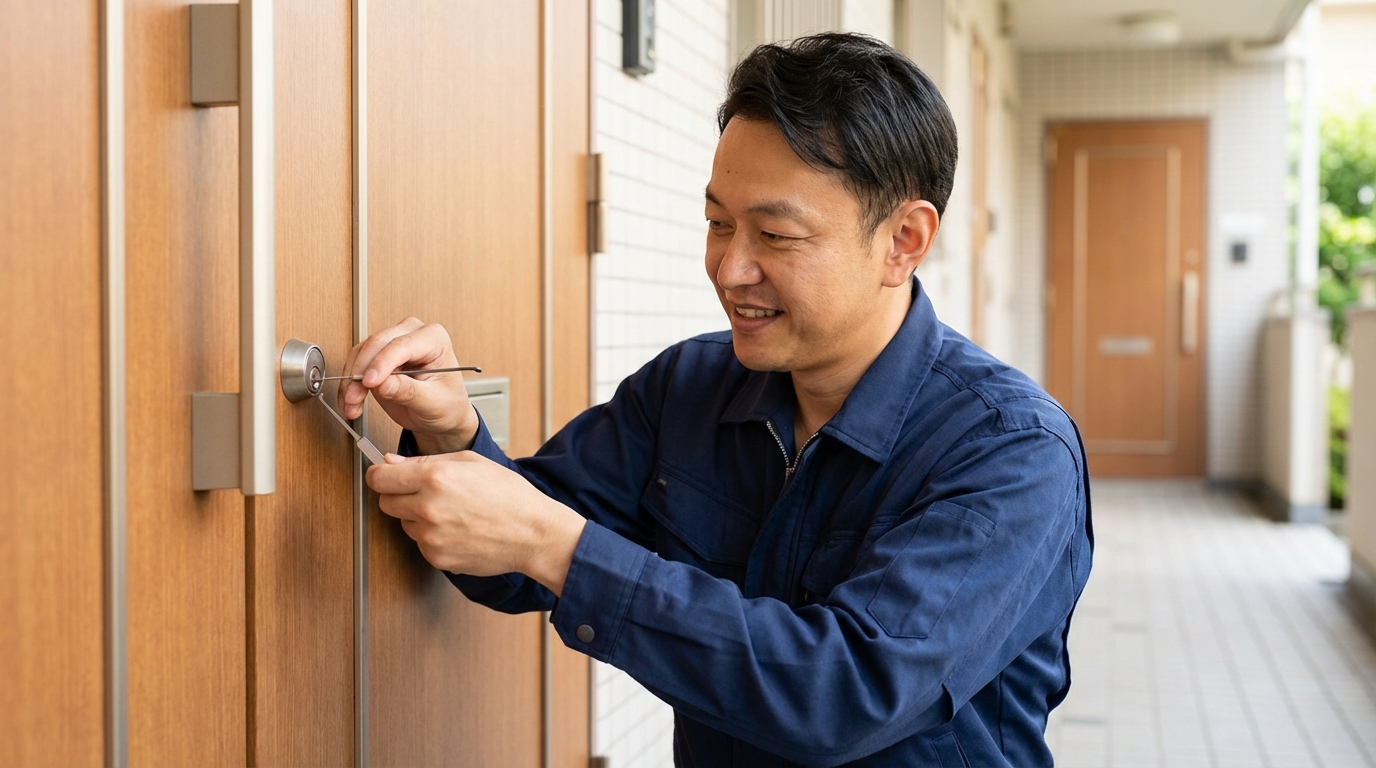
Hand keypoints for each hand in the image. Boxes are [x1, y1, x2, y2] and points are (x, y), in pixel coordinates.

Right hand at [338, 317, 478, 453]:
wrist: (442, 414)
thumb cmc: (447, 404)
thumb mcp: (433, 403)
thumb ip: (408, 392)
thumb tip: (382, 384)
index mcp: (434, 339)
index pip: (401, 345)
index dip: (381, 364)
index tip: (369, 383)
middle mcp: (412, 334)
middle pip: (376, 345)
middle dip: (360, 373)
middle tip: (354, 398)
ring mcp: (393, 343)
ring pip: (361, 353)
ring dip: (351, 380)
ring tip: (351, 405)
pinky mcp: (378, 356)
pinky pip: (356, 363)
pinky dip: (350, 383)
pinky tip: (349, 400)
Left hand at [367, 452, 586, 595]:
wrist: (533, 533)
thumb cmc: (509, 495)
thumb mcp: (470, 461)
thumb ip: (424, 461)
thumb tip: (390, 463)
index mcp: (435, 477)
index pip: (379, 478)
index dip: (380, 475)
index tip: (384, 475)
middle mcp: (428, 507)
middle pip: (386, 503)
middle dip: (398, 496)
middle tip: (423, 493)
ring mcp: (431, 536)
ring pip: (403, 524)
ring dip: (417, 517)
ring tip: (450, 512)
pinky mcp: (436, 558)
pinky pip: (420, 544)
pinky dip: (432, 537)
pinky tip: (457, 529)